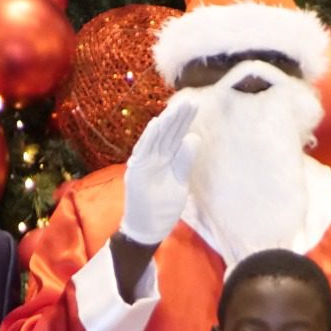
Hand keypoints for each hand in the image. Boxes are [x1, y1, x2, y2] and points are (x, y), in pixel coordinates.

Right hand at [118, 94, 201, 245]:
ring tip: (176, 107)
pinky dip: (148, 138)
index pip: (177, 136)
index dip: (185, 121)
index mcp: (166, 159)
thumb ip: (185, 162)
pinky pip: (143, 151)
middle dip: (178, 117)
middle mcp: (154, 158)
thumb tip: (193, 137)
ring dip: (166, 123)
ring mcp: (144, 164)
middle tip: (190, 101)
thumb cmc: (163, 208)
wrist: (148, 229)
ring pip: (156, 139)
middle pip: (168, 134)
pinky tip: (156, 124)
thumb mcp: (180, 183)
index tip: (195, 105)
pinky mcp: (135, 172)